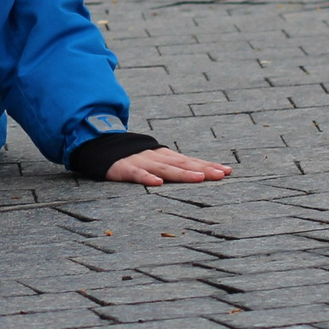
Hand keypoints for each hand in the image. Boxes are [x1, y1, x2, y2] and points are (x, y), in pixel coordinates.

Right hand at [105, 148, 232, 186]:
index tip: (228, 171)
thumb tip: (201, 173)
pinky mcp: (125, 168)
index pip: (191, 160)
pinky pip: (137, 174)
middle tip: (221, 175)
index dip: (209, 165)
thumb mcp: (156, 159)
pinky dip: (147, 178)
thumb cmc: (133, 156)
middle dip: (203, 169)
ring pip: (165, 168)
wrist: (100, 144)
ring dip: (182, 173)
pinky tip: (157, 183)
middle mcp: (157, 157)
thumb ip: (175, 166)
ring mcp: (141, 162)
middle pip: (183, 164)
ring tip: (199, 178)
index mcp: (165, 156)